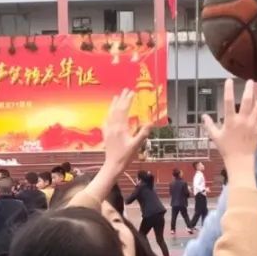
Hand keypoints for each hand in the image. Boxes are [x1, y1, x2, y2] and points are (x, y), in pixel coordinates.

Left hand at [73, 92, 151, 209]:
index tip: (132, 93)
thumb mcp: (136, 145)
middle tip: (126, 90)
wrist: (113, 165)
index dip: (128, 100)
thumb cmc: (125, 156)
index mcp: (120, 128)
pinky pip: (106, 120)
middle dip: (122, 99)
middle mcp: (113, 127)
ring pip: (110, 113)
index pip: (124, 110)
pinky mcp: (106, 134)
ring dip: (114, 104)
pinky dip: (109, 113)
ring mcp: (108, 130)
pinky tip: (109, 112)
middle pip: (117, 109)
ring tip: (117, 96)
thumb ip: (143, 133)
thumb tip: (150, 123)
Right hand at [203, 79, 256, 169]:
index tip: (229, 80)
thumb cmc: (226, 149)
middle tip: (251, 80)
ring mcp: (253, 125)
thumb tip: (203, 116)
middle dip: (249, 89)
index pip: (228, 102)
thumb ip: (209, 125)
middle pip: (246, 101)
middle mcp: (243, 121)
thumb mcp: (215, 137)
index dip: (228, 90)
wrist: (239, 161)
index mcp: (230, 121)